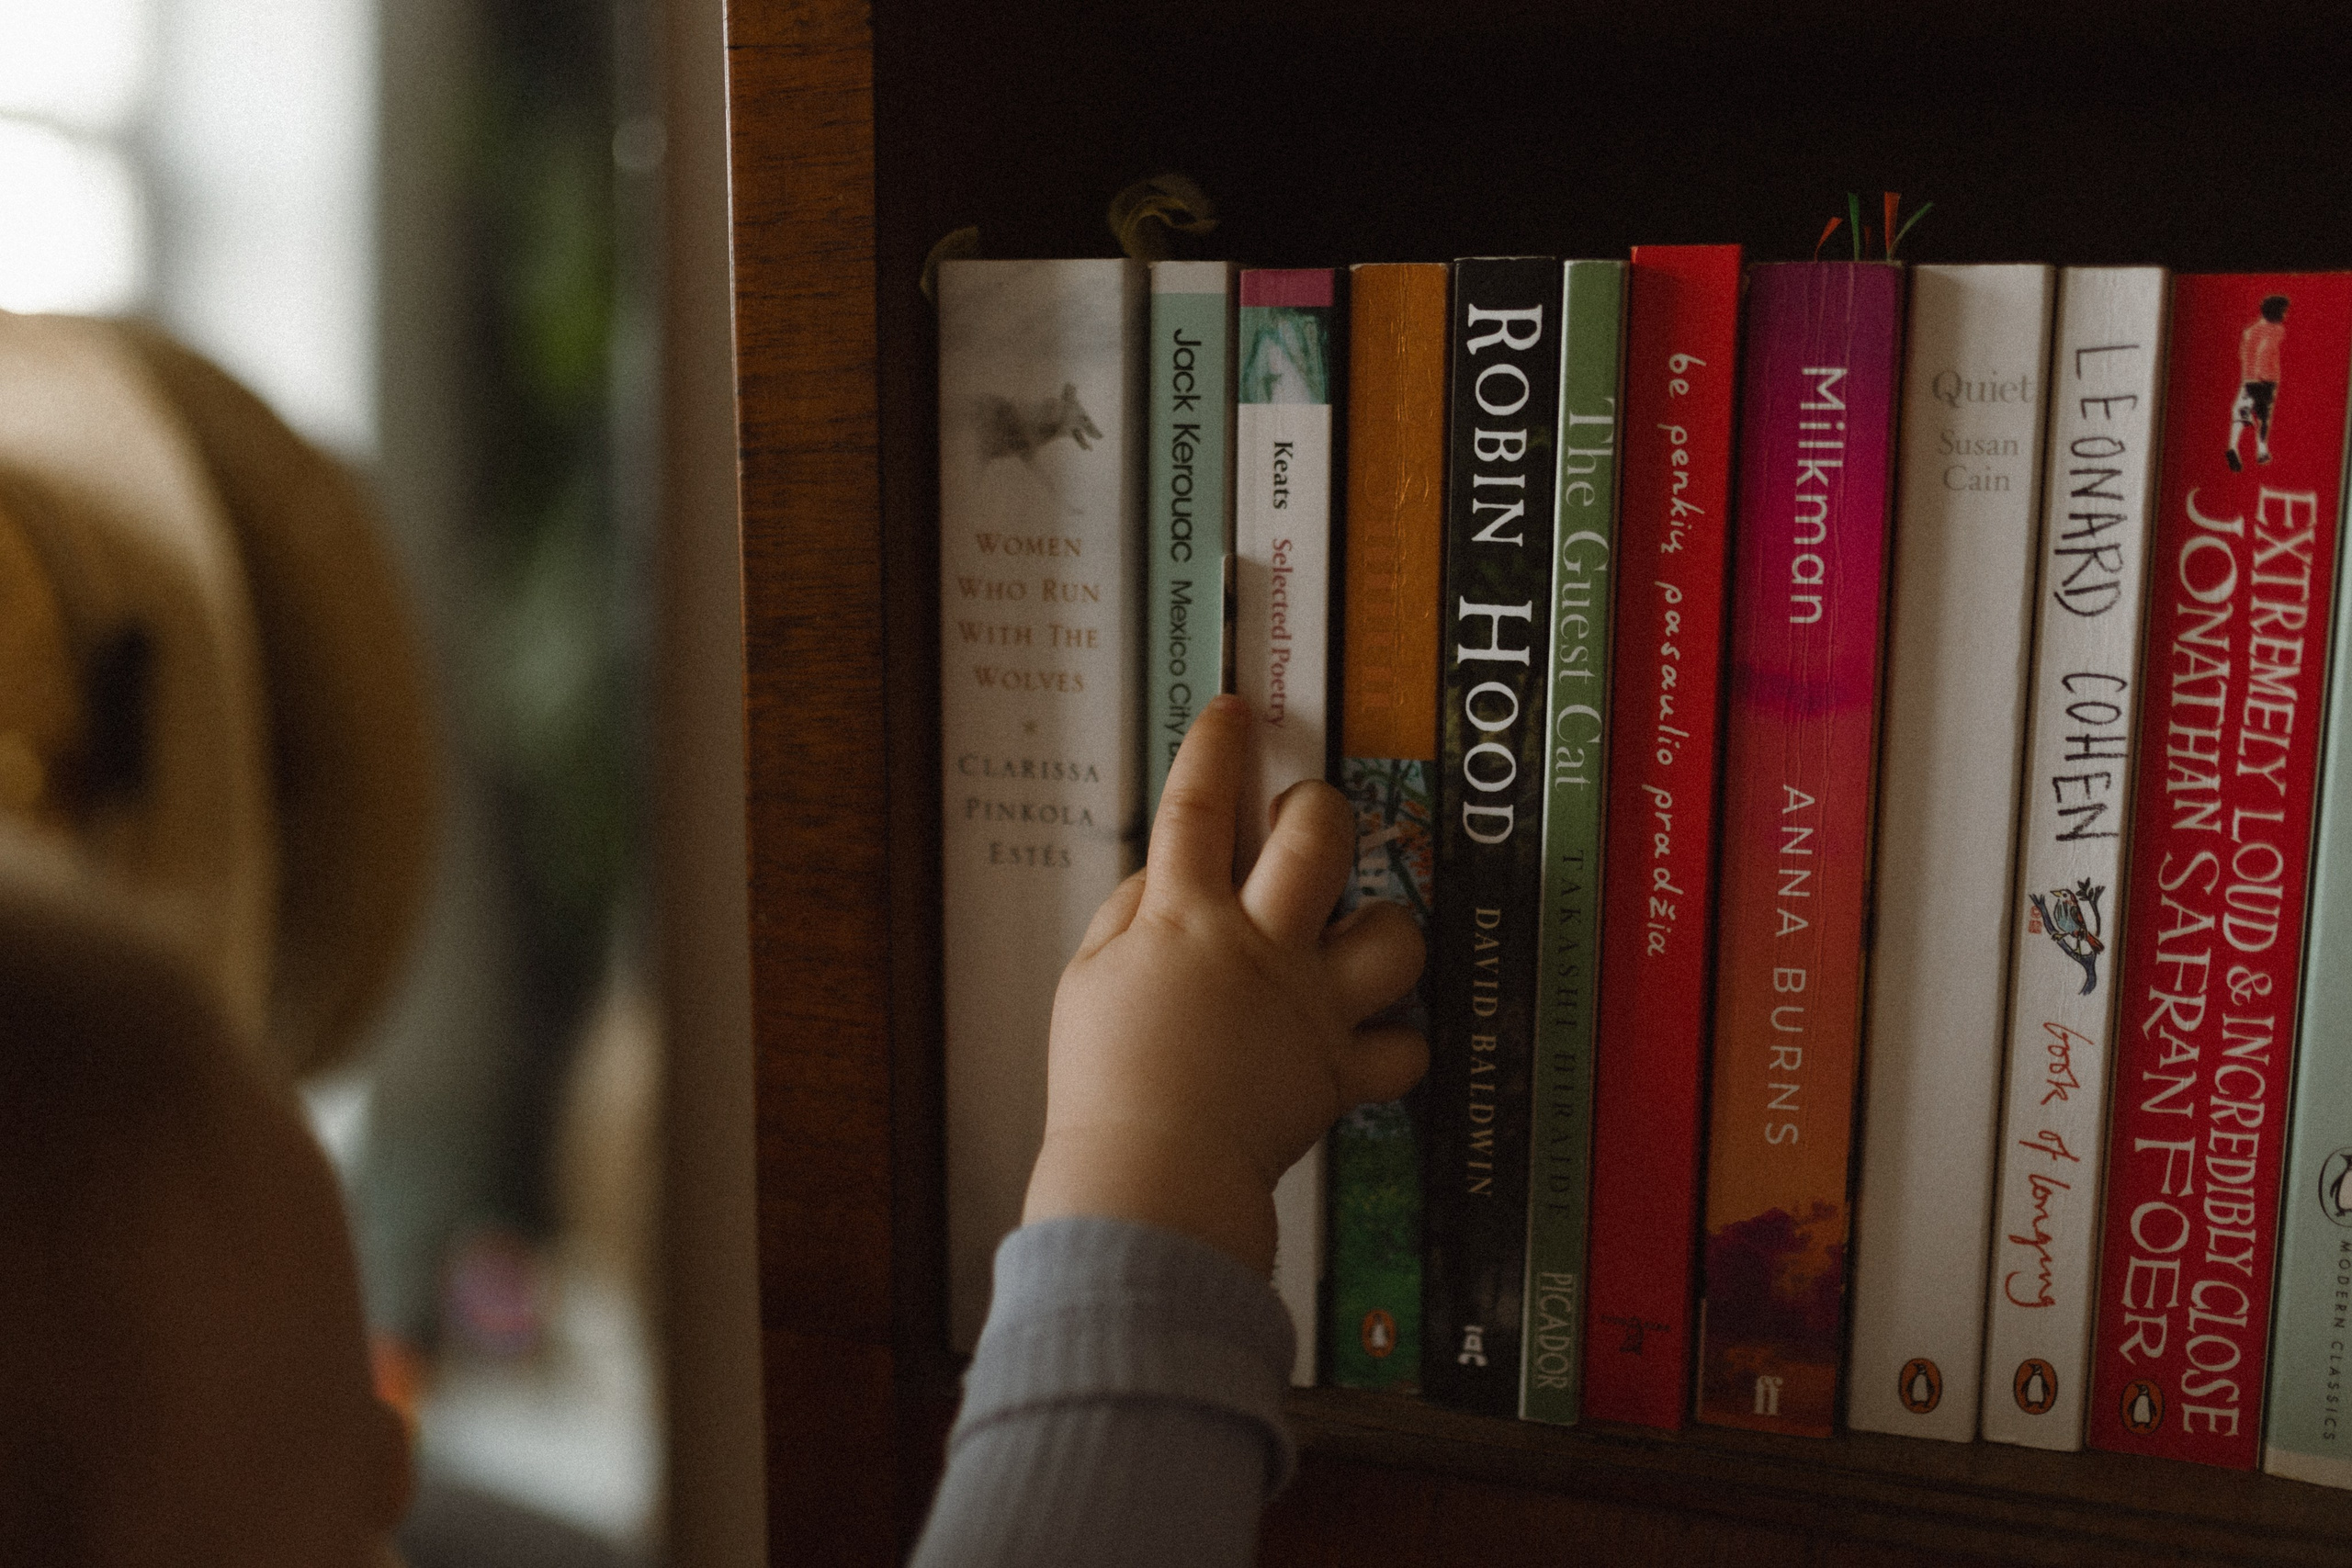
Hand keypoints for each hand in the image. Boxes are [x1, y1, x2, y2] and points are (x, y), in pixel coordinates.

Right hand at [1022, 694, 1426, 1273]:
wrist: (1149, 1178)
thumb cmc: (1104, 1082)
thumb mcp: (1086, 982)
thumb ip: (1128, 916)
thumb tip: (1164, 873)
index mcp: (1184, 922)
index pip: (1196, 807)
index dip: (1215, 747)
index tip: (1233, 712)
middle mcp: (1259, 950)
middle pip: (1317, 839)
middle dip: (1319, 808)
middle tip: (1304, 819)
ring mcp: (1310, 1009)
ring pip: (1393, 936)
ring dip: (1383, 929)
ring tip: (1356, 940)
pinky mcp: (1340, 1072)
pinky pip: (1404, 1047)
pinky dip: (1395, 1044)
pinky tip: (1373, 1039)